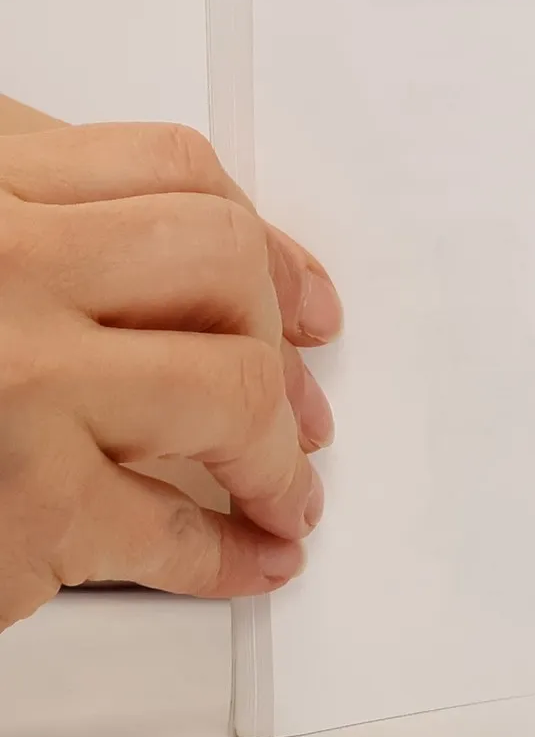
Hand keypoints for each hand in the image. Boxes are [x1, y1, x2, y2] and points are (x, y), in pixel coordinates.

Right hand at [0, 118, 340, 630]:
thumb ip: (40, 209)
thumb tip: (203, 247)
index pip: (181, 178)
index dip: (265, 243)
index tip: (302, 296)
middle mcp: (5, 272)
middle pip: (220, 270)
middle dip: (276, 342)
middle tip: (300, 400)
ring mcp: (16, 388)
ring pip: (225, 392)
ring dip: (276, 454)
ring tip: (287, 486)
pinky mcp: (22, 510)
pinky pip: (166, 529)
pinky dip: (228, 554)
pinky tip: (251, 558)